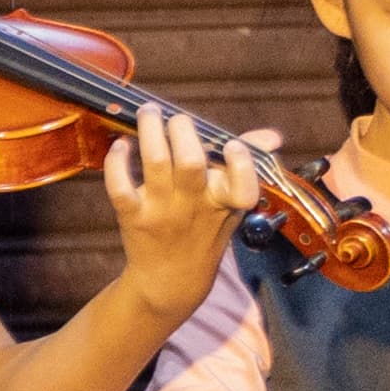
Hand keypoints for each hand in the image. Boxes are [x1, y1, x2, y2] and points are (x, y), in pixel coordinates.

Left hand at [104, 115, 282, 293]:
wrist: (172, 278)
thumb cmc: (204, 230)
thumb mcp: (231, 205)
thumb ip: (246, 167)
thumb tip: (272, 137)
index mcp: (224, 202)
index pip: (243, 188)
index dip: (240, 164)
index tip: (233, 145)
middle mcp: (193, 205)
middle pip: (190, 163)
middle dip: (183, 132)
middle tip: (178, 119)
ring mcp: (162, 211)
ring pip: (155, 163)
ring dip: (151, 131)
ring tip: (149, 112)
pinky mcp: (133, 216)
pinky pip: (120, 186)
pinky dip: (117, 162)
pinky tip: (121, 145)